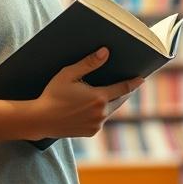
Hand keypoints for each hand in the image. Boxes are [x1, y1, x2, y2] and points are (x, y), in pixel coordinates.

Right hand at [28, 47, 143, 139]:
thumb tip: (105, 52)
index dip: (134, 83)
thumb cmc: (52, 94)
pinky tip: (95, 106)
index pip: (123, 88)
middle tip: (129, 84)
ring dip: (112, 102)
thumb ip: (88, 63)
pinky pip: (101, 120)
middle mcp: (101, 113)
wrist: (40, 120)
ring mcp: (97, 124)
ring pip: (110, 110)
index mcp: (99, 98)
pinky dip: (101, 112)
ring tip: (112, 93)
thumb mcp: (68, 74)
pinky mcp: (91, 132)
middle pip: (120, 100)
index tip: (142, 78)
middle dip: (124, 92)